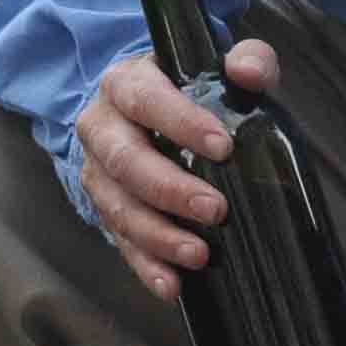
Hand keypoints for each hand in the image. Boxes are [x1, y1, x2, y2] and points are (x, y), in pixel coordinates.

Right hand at [75, 38, 280, 300]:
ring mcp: (97, 172)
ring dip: (157, 235)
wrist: (138, 110)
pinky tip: (172, 285)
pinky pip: (119, 241)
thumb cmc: (185, 89)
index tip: (223, 147)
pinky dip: (145, 266)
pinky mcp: (103, 208)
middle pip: (126, 161)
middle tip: (216, 210)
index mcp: (126, 83)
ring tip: (199, 254)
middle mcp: (102, 126)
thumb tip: (249, 72)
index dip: (181, 123)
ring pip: (118, 207)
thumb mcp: (213, 66)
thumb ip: (244, 60)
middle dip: (170, 189)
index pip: (146, 99)